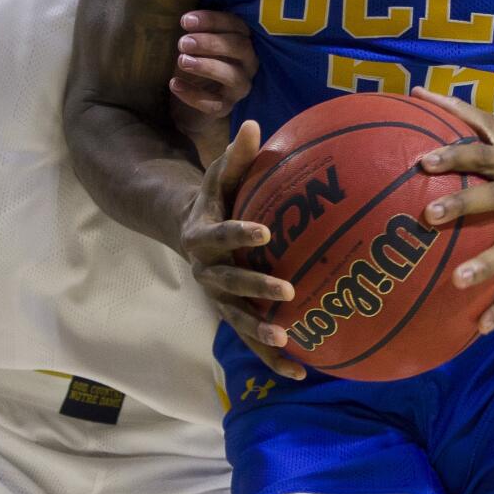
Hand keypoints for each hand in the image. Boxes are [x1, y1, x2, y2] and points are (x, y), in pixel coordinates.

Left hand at [169, 11, 258, 165]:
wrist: (189, 101)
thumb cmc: (196, 60)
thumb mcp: (196, 42)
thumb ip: (196, 29)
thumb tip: (184, 17)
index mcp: (242, 40)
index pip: (236, 25)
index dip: (212, 21)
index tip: (185, 21)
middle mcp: (248, 63)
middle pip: (240, 48)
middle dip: (211, 43)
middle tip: (183, 42)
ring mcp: (239, 87)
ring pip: (232, 76)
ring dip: (207, 66)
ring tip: (182, 60)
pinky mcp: (226, 107)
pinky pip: (214, 103)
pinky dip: (194, 95)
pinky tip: (174, 85)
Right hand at [180, 119, 305, 380]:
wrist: (190, 231)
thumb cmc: (216, 198)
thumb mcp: (221, 175)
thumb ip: (237, 156)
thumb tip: (254, 123)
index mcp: (202, 236)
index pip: (221, 235)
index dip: (239, 233)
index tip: (264, 230)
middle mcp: (206, 272)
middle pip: (229, 284)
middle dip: (255, 288)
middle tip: (287, 289)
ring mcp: (218, 298)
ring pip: (237, 320)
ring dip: (260, 332)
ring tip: (287, 340)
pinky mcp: (232, 316)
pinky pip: (251, 341)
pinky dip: (272, 358)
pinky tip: (302, 371)